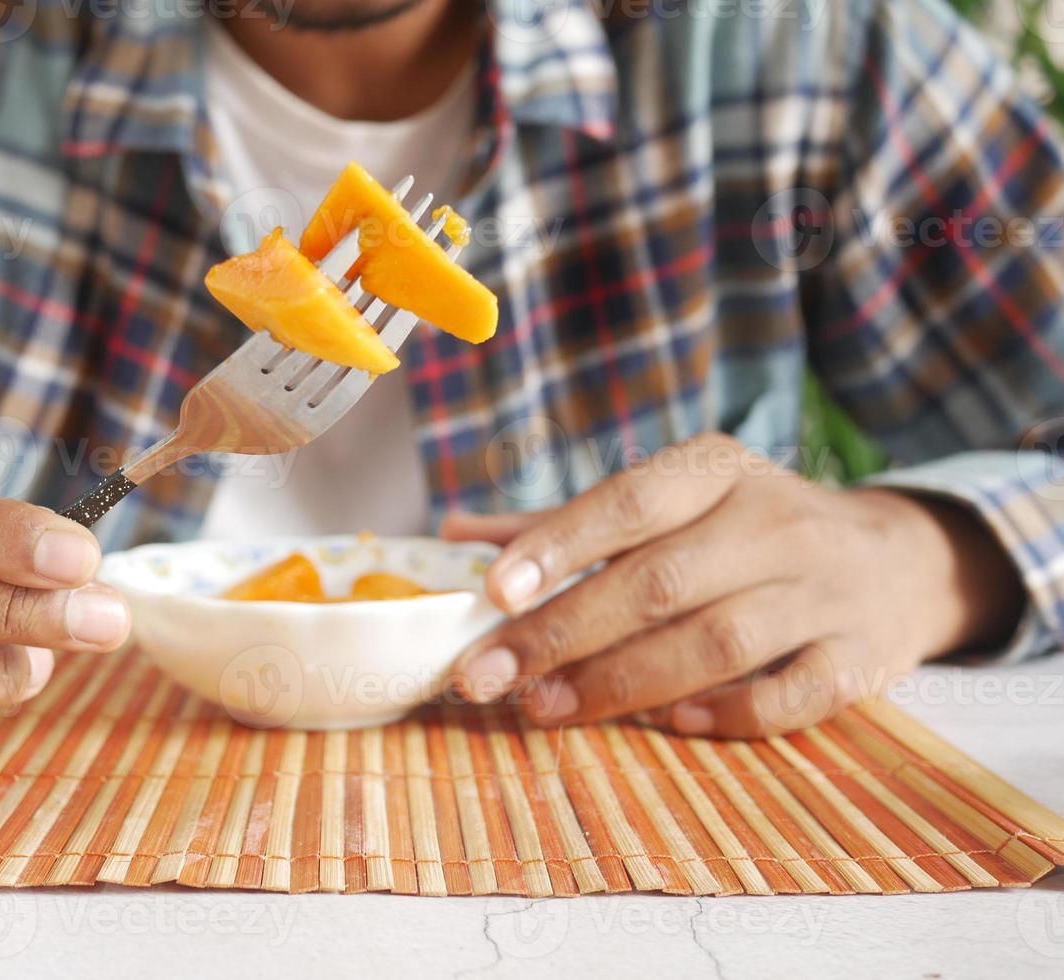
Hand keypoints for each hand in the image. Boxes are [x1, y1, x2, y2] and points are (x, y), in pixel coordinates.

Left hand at [445, 433, 1023, 735]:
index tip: (490, 588)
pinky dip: (724, 714)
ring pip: (714, 642)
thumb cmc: (747, 530)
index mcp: (717, 471)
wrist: (895, 560)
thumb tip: (455, 535)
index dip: (559, 545)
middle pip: (659, 583)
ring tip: (543, 708)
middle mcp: (774, 522)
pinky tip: (665, 723)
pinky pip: (787, 697)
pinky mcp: (858, 658)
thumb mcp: (673, 502)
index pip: (631, 503)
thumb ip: (568, 524)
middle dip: (562, 633)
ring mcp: (821, 592)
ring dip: (620, 683)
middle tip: (484, 675)